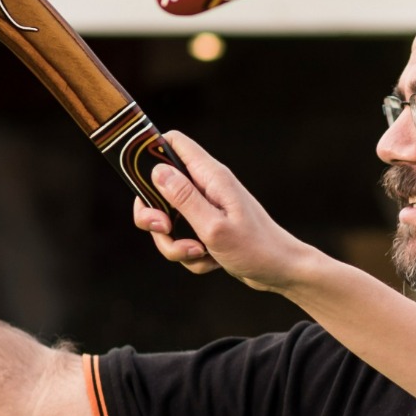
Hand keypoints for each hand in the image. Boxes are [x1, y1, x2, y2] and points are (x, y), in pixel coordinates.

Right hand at [132, 133, 324, 290]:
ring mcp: (205, 208)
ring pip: (168, 222)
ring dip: (175, 244)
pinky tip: (212, 261)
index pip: (172, 143)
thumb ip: (184, 198)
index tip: (134, 176)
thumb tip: (156, 171)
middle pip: (158, 188)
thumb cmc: (255, 249)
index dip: (148, 151)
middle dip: (153, 216)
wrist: (280, 272)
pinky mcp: (206, 228)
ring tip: (199, 253)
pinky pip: (182, 240)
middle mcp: (206, 187)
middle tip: (165, 229)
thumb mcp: (214, 226)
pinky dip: (191, 255)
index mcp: (210, 177)